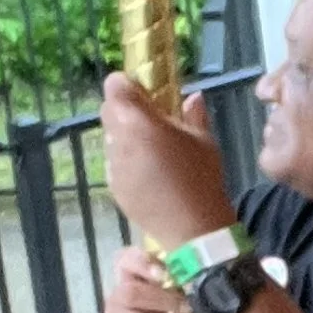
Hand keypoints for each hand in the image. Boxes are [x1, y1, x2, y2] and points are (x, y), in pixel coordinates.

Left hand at [100, 76, 231, 251]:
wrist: (192, 227)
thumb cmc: (202, 178)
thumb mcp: (205, 142)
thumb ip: (194, 115)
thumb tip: (193, 97)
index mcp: (140, 122)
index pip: (114, 86)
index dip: (126, 85)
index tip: (143, 93)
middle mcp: (119, 140)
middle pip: (108, 110)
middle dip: (124, 109)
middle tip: (148, 121)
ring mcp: (113, 164)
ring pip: (110, 138)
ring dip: (125, 137)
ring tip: (151, 152)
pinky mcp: (113, 185)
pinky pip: (114, 163)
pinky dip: (126, 161)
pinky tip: (149, 175)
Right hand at [102, 244, 199, 312]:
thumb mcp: (170, 296)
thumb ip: (179, 281)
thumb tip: (200, 275)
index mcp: (127, 280)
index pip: (125, 261)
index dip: (142, 263)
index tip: (163, 273)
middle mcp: (115, 301)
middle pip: (132, 294)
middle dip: (167, 301)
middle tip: (191, 309)